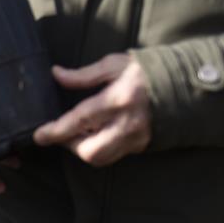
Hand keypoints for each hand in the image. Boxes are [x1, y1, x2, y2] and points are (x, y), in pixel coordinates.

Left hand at [33, 53, 150, 166]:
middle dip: (70, 145)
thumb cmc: (145, 71)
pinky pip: (113, 155)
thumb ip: (83, 75)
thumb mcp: (114, 65)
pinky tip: (95, 134)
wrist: (185, 85)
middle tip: (62, 132)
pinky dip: (99, 148)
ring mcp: (136, 138)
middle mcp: (127, 124)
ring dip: (83, 148)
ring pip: (101, 158)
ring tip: (78, 132)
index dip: (56, 131)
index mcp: (118, 100)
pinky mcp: (142, 146)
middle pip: (90, 151)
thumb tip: (56, 74)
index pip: (80, 121)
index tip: (38, 135)